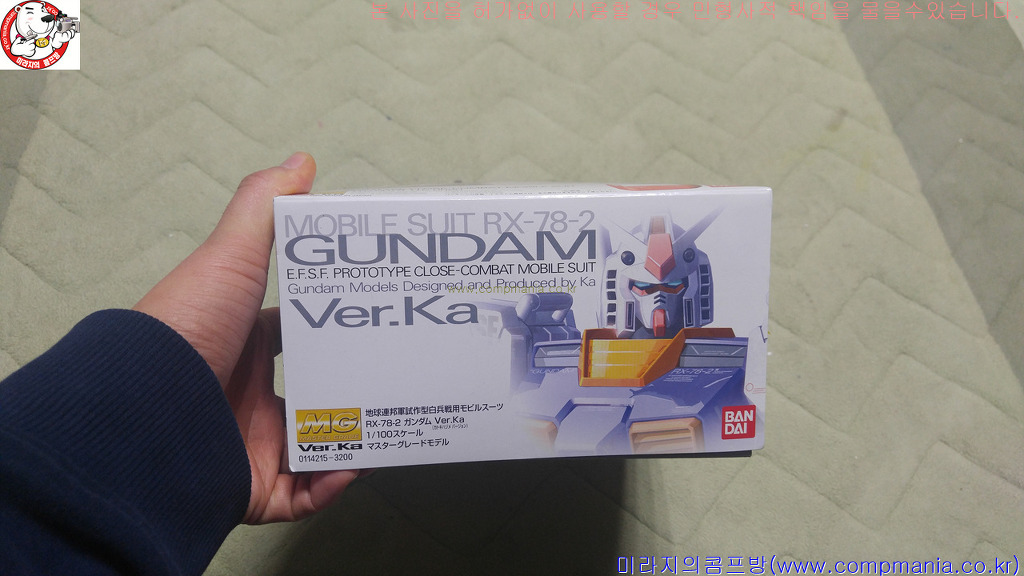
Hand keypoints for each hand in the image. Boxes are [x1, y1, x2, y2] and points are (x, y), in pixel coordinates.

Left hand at [134, 153, 360, 523]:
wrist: (149, 408)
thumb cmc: (187, 328)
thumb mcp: (230, 257)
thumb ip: (263, 210)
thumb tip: (299, 161)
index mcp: (240, 345)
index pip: (294, 337)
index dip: (334, 331)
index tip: (375, 323)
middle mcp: (245, 395)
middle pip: (313, 394)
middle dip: (355, 389)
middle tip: (397, 377)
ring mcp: (250, 442)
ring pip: (316, 446)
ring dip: (355, 440)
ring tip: (393, 422)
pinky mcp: (253, 486)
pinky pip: (304, 494)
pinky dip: (332, 485)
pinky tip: (356, 464)